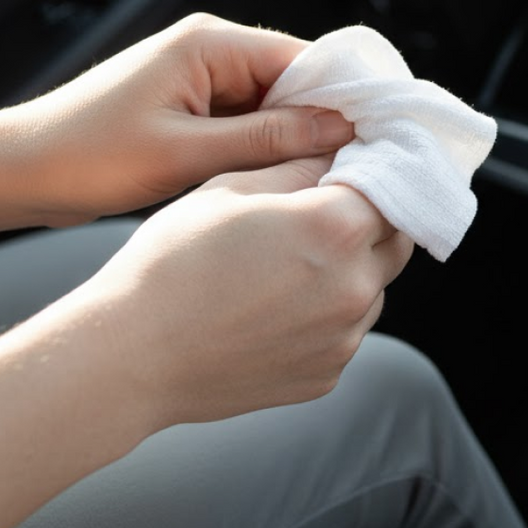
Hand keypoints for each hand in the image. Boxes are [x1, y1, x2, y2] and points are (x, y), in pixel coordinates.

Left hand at [0, 13, 354, 232]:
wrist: (22, 170)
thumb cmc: (87, 156)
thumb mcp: (185, 152)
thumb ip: (267, 137)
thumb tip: (338, 128)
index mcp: (211, 44)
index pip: (304, 59)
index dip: (345, 95)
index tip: (378, 133)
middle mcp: (212, 50)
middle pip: (295, 80)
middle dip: (322, 119)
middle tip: (354, 165)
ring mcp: (203, 77)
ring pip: (275, 103)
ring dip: (294, 135)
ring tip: (320, 176)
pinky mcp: (195, 104)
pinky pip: (249, 119)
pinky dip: (267, 144)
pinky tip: (280, 175)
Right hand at [0, 154, 412, 527]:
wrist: (132, 356)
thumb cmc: (172, 263)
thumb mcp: (230, 188)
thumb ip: (298, 166)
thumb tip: (337, 153)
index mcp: (336, 228)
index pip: (391, 187)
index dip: (372, 174)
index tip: (351, 170)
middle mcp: (355, 285)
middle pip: (394, 238)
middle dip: (370, 221)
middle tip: (321, 215)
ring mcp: (345, 336)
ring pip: (374, 286)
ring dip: (351, 269)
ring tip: (287, 268)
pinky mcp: (329, 373)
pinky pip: (347, 329)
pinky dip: (328, 313)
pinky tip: (276, 308)